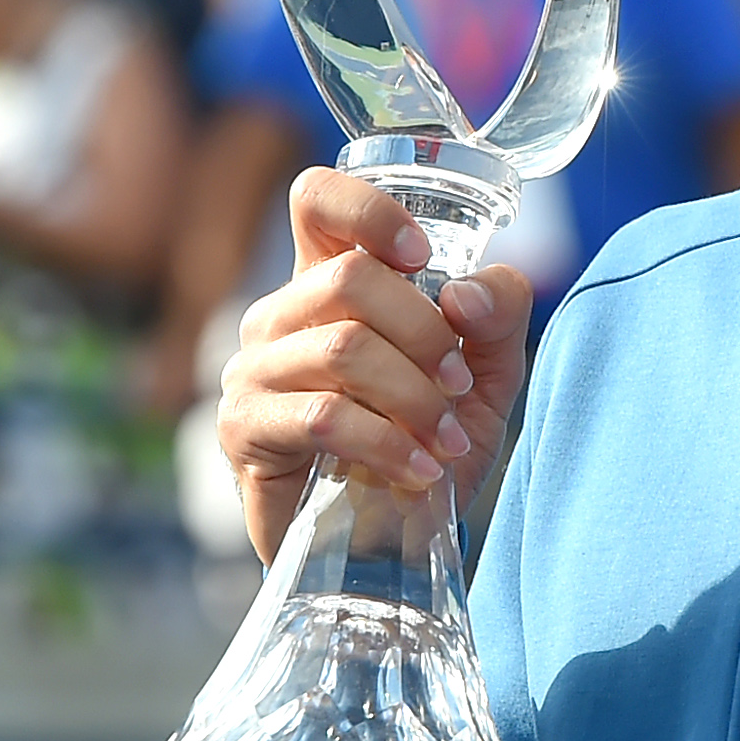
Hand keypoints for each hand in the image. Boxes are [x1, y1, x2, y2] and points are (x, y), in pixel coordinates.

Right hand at [216, 167, 534, 560]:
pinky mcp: (243, 428)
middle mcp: (281, 314)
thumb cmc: (428, 443)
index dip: (368, 210)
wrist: (392, 542)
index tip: (423, 254)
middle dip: (425, 336)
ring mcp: (252, 369)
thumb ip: (496, 318)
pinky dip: (387, 443)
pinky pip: (324, 416)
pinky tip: (419, 471)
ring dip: (414, 399)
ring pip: (343, 349)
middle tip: (458, 389)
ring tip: (446, 442)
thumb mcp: (485, 377)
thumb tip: (466, 294)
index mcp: (331, 281)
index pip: (317, 199)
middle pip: (349, 280)